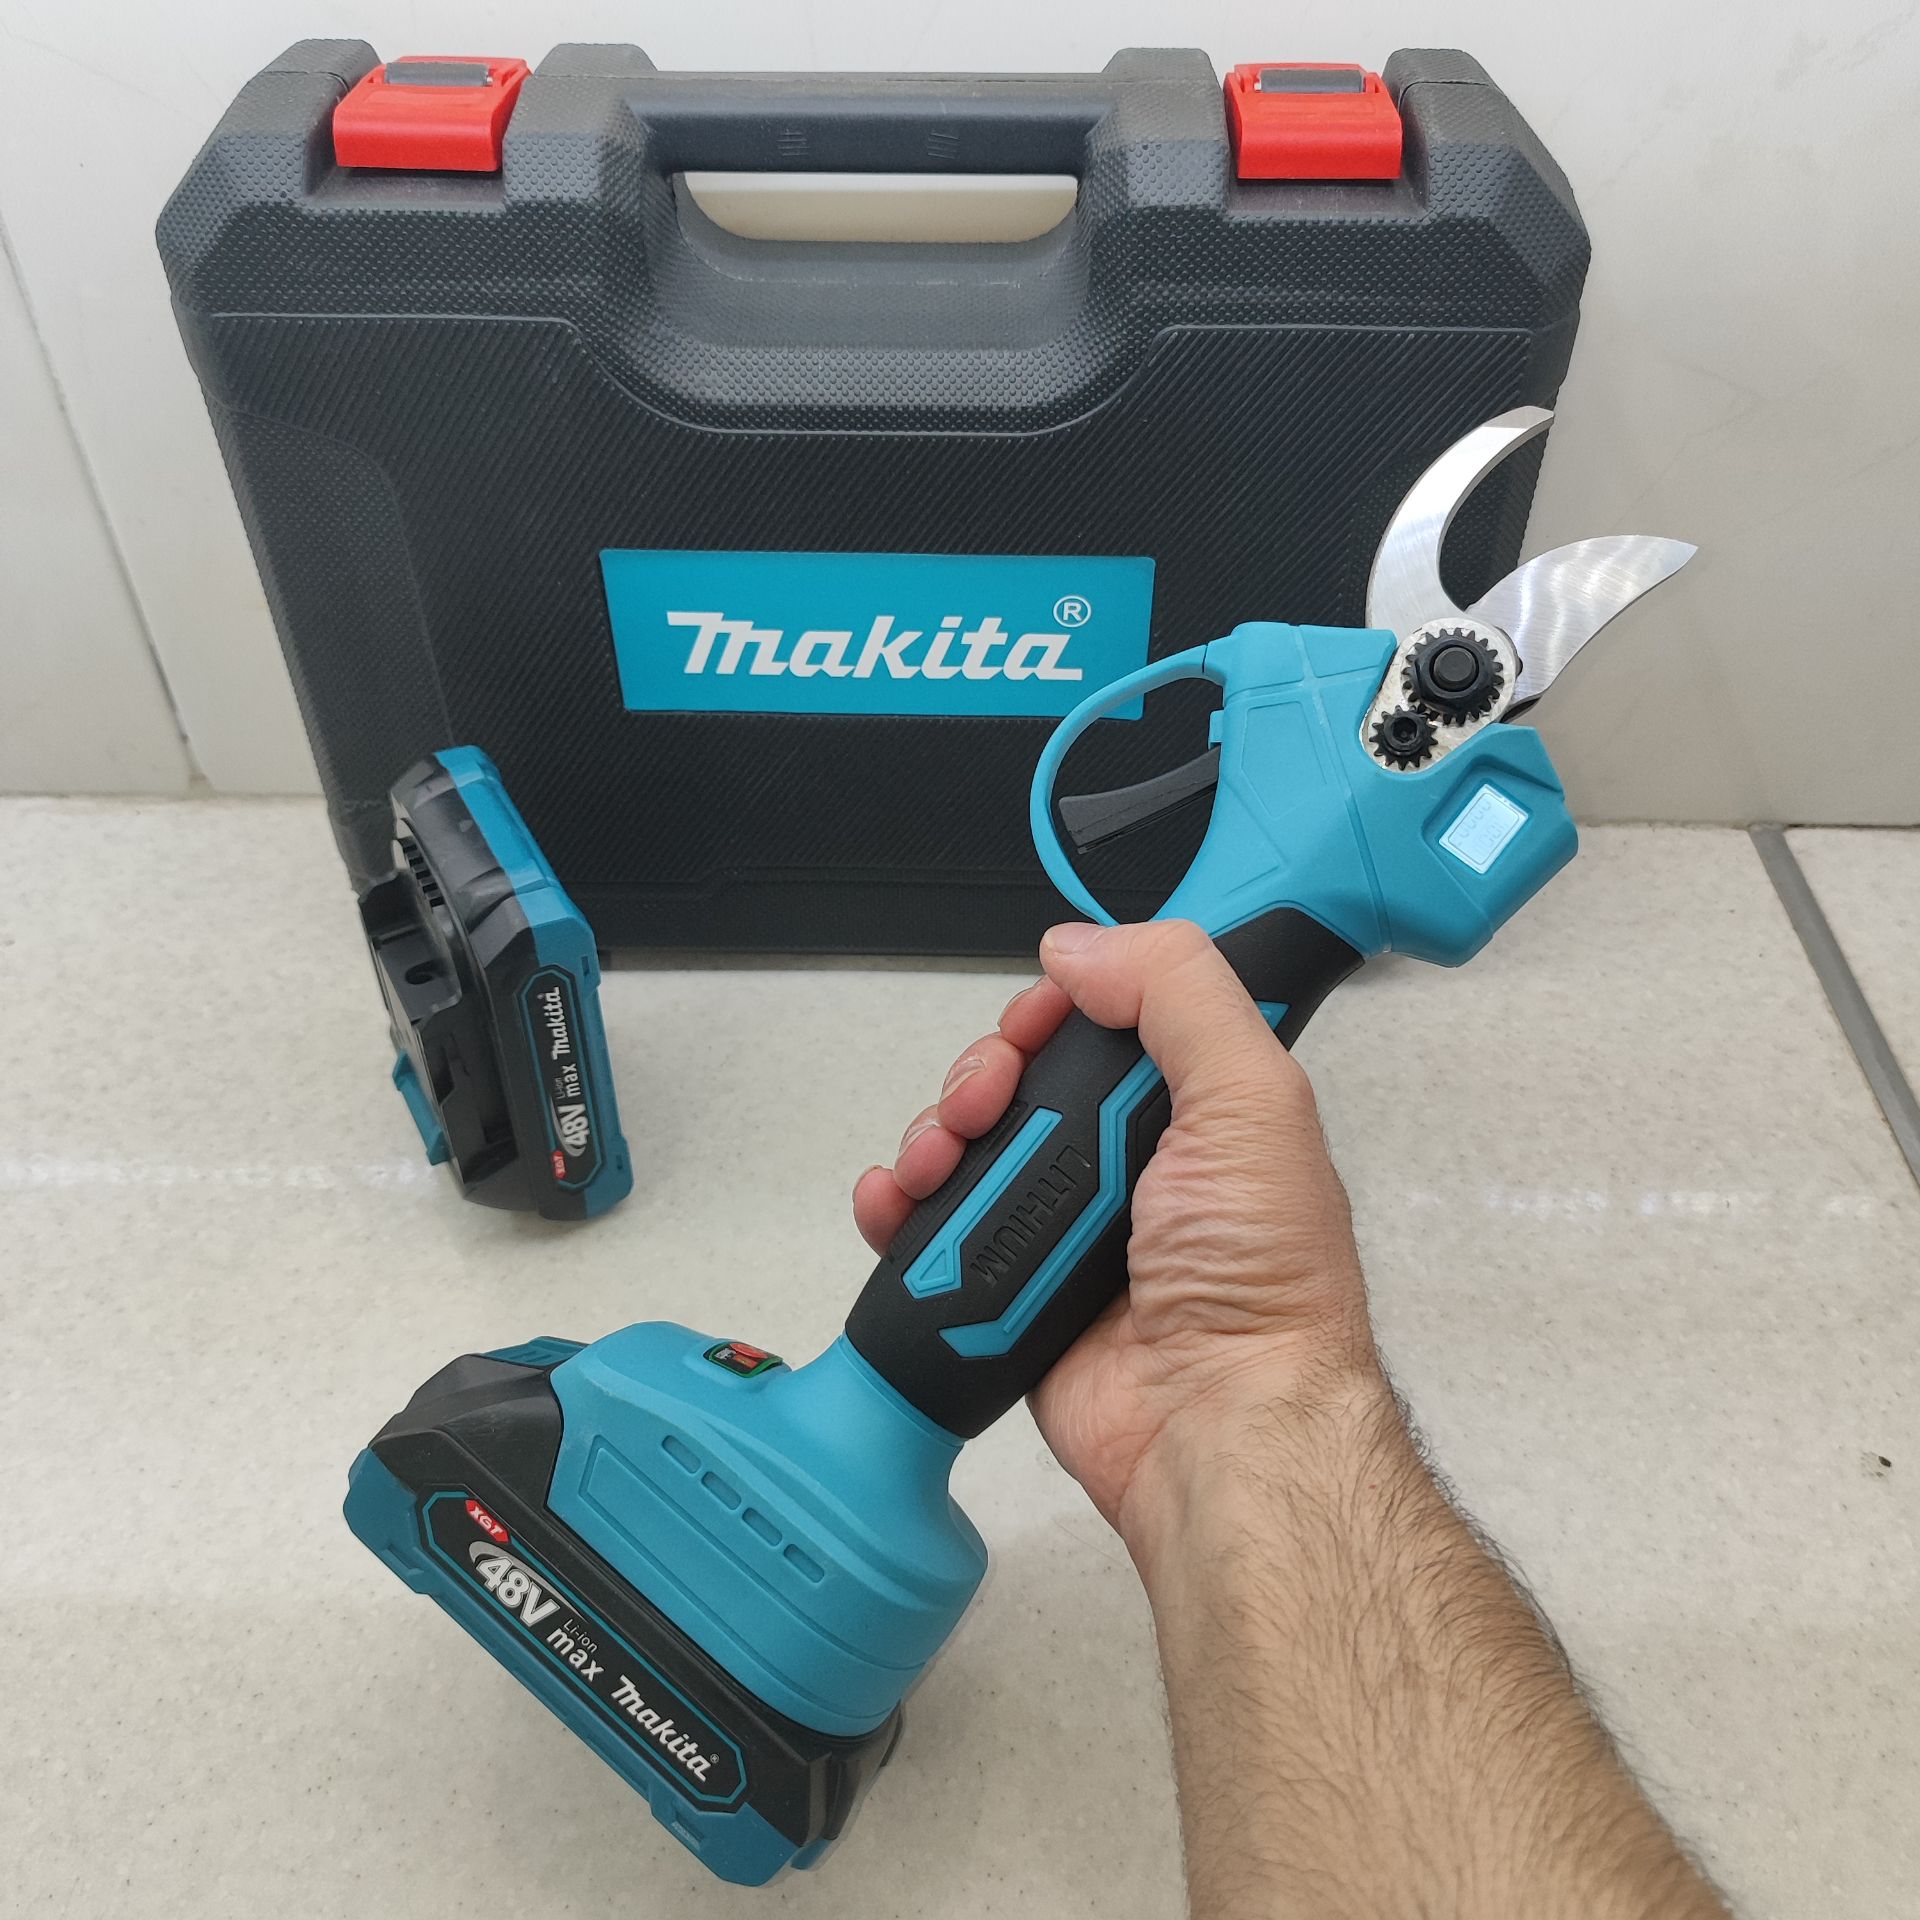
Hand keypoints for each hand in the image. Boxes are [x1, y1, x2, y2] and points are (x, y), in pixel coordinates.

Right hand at [853, 919, 1382, 1538]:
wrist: (1215, 1424)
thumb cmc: (1259, 1273)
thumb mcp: (1251, 1096)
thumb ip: (1178, 992)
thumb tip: (1078, 947)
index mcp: (1194, 1110)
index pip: (1107, 1022)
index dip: (1063, 1006)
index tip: (1045, 1017)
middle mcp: (1128, 1166)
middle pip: (1021, 1079)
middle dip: (984, 1072)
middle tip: (988, 1100)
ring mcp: (1062, 1230)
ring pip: (966, 1146)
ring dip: (933, 1133)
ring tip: (938, 1160)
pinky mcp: (1007, 1291)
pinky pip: (929, 1230)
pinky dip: (897, 1206)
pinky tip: (895, 1202)